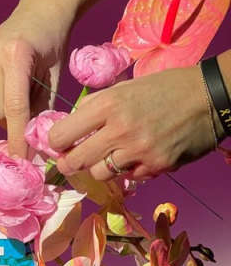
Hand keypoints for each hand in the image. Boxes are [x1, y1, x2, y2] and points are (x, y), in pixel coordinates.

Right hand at [0, 0, 76, 157]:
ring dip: (6, 108)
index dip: (18, 137)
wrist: (40, 10)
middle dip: (13, 122)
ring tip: (22, 88)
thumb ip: (43, 108)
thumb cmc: (53, 44)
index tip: (23, 160)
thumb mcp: (54, 76)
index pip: (14, 107)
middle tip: (32, 115)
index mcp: (16, 55)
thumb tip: (35, 144)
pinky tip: (8, 79)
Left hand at [48, 65, 216, 179]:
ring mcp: (139, 151)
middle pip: (75, 162)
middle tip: (70, 162)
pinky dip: (129, 170)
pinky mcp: (157, 166)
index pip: (61, 135)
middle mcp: (119, 130)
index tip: (59, 144)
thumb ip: (94, 106)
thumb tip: (70, 124)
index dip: (56, 143)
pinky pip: (129, 177)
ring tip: (109, 156)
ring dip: (100, 168)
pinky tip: (138, 157)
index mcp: (106, 105)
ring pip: (99, 174)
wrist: (210, 96)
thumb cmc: (162, 88)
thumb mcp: (123, 88)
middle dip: (68, 163)